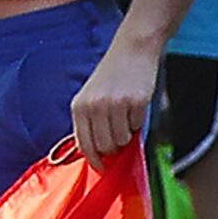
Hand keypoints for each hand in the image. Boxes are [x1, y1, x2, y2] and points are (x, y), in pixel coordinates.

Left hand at [70, 39, 161, 163]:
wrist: (132, 50)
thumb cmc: (112, 76)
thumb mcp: (91, 97)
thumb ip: (90, 121)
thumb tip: (96, 152)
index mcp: (79, 106)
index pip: (83, 144)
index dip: (94, 160)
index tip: (101, 168)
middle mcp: (94, 106)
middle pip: (104, 146)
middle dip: (113, 149)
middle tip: (120, 141)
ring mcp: (115, 104)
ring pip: (121, 139)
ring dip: (126, 135)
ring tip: (126, 118)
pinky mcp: (136, 102)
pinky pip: (137, 126)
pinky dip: (138, 122)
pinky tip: (135, 107)